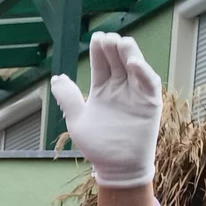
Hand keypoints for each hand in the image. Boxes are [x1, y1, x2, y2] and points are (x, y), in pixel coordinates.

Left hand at [50, 32, 161, 189]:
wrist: (116, 168)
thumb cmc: (97, 145)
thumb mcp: (77, 120)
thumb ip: (68, 99)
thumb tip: (55, 78)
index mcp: (102, 89)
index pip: (101, 63)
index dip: (98, 50)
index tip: (95, 38)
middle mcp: (120, 87)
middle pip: (117, 61)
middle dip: (113, 48)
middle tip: (106, 38)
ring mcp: (135, 94)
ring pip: (135, 67)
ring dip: (129, 53)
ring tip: (121, 42)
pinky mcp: (150, 103)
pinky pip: (148, 84)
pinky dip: (143, 72)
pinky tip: (133, 63)